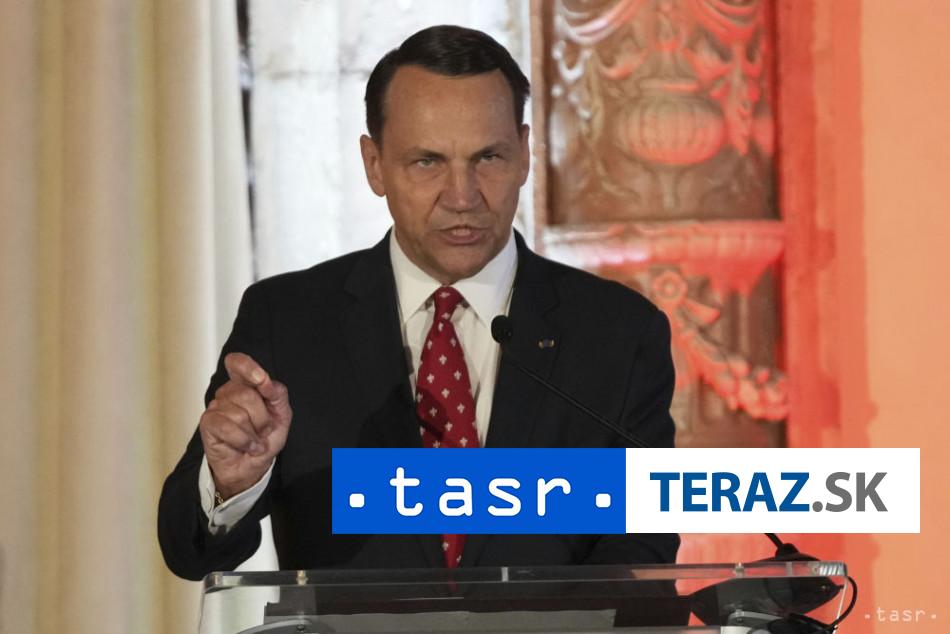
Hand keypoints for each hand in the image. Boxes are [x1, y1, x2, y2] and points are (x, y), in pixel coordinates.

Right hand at [198, 352, 291, 499]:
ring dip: (253, 434)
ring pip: (239, 413)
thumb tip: (267, 382)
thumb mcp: (281, 416)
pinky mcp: (207, 423)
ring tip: (254, 441)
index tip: (261, 379)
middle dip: (262, 418)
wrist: (252, 467)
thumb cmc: (264, 439)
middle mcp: (228, 392)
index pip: (237, 363)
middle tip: (264, 431)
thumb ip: (278, 394)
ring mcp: (215, 407)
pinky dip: (243, 441)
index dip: (247, 367)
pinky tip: (246, 446)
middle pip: (246, 393)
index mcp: (246, 385)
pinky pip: (227, 427)